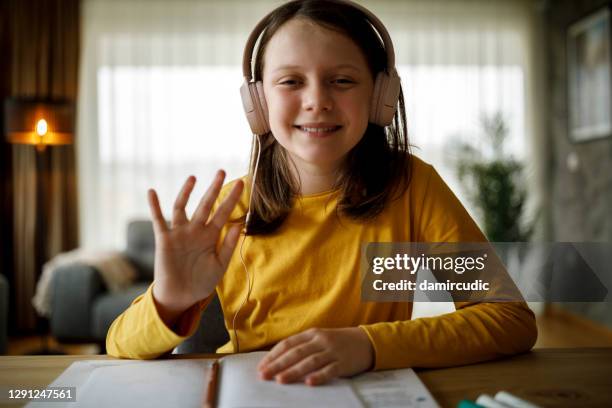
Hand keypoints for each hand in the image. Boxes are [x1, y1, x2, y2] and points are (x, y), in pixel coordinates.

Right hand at [148, 170, 243, 323]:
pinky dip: (154, 206)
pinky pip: (158, 220)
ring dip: (186, 192)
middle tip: (222, 171)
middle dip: (214, 188)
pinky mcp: (164, 239)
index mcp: (211, 236)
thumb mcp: (219, 265)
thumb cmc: (201, 282)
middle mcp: (195, 231)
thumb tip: (239, 226)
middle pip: (206, 205)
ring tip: (193, 177)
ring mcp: (179, 233)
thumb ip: (228, 245)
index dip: (232, 199)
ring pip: (182, 207)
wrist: (181, 296)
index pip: (223, 213)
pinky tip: (152, 192)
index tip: (242, 184)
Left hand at [256, 327, 373, 385]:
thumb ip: (302, 346)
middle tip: (264, 375)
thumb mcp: (319, 339)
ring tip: (280, 380)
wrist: (366, 342)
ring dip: (294, 371)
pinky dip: (319, 376)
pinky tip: (309, 383)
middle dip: (278, 364)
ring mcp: (332, 352)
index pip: (288, 344)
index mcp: (312, 334)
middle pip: (296, 353)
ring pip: (310, 361)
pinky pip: (330, 370)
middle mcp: (321, 341)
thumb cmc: (337, 342)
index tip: (262, 367)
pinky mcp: (343, 363)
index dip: (274, 355)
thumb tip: (278, 360)